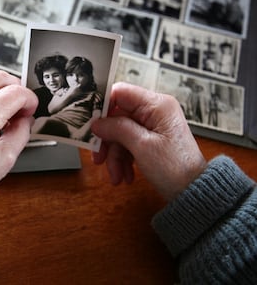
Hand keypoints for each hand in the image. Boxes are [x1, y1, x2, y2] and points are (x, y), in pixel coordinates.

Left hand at [0, 70, 37, 201]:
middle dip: (17, 90)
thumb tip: (26, 117)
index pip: (17, 92)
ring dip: (2, 94)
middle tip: (21, 109)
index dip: (30, 101)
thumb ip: (23, 130)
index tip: (31, 111)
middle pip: (1, 78)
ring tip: (4, 117)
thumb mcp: (7, 157)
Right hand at [91, 82, 206, 200]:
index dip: (103, 107)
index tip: (91, 123)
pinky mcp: (150, 139)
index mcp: (157, 105)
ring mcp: (152, 126)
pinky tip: (124, 175)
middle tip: (98, 157)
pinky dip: (123, 160)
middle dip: (107, 140)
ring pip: (120, 133)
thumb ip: (117, 129)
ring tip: (115, 175)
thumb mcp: (142, 146)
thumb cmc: (176, 168)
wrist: (193, 192)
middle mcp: (154, 111)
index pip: (121, 93)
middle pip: (117, 117)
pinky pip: (128, 144)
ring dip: (114, 156)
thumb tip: (97, 122)